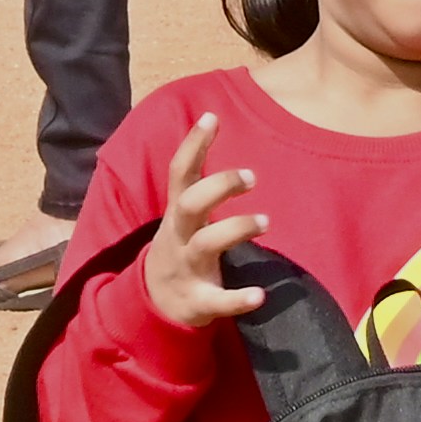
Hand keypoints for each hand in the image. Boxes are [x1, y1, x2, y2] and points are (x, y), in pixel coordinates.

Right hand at [140, 117, 265, 329]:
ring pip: (206, 244)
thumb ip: (196, 178)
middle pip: (190, 204)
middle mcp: (178, 236)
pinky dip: (238, 299)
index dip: (192, 145)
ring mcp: (186, 268)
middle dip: (218, 186)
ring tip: (266, 221)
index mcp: (177, 214)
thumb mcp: (181, 214)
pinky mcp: (197, 301)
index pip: (179, 173)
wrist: (154, 304)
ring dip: (235, 229)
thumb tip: (210, 121)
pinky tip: (260, 296)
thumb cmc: (179, 247)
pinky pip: (217, 300)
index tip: (212, 117)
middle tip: (252, 176)